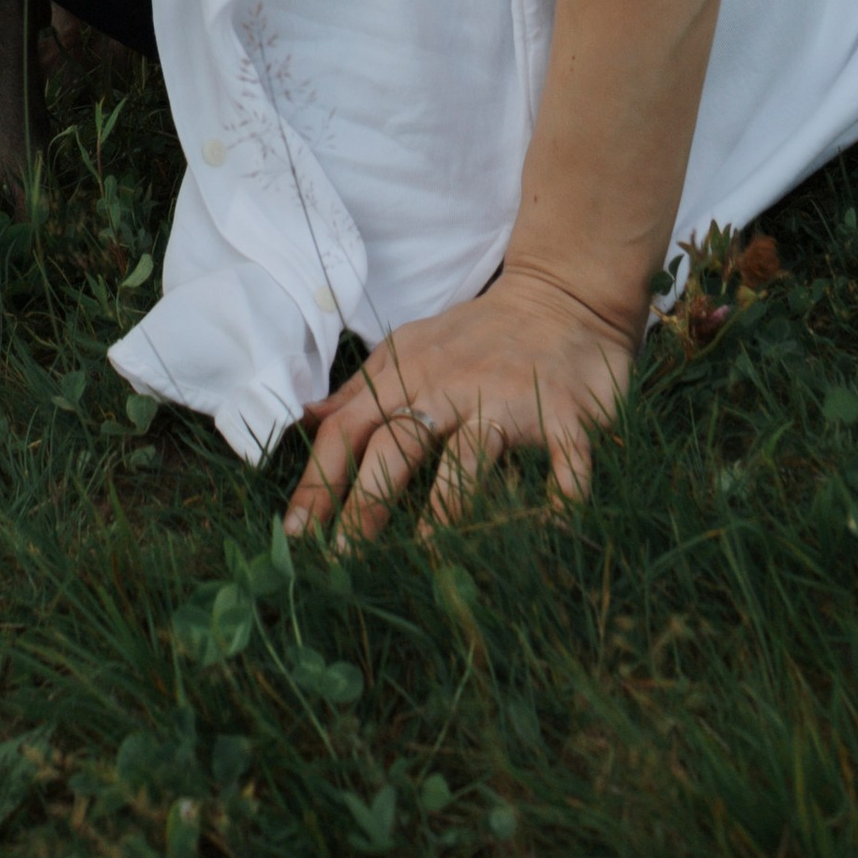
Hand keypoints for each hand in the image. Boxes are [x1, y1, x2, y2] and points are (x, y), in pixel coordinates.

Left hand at [284, 261, 636, 545]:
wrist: (561, 298)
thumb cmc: (476, 337)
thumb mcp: (411, 349)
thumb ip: (362, 388)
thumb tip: (307, 418)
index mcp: (408, 374)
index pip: (349, 428)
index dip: (319, 480)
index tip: (293, 535)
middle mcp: (452, 388)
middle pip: (399, 444)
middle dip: (367, 502)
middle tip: (342, 559)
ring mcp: (507, 401)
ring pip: (470, 455)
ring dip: (448, 506)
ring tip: (427, 560)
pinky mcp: (564, 416)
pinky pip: (563, 463)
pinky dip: (561, 499)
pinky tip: (551, 536)